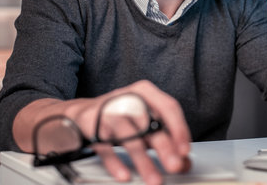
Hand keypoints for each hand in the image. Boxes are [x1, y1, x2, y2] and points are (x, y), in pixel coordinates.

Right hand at [77, 80, 191, 184]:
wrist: (80, 113)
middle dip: (164, 146)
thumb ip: (164, 137)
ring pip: (128, 135)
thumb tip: (185, 162)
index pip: (168, 107)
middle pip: (149, 122)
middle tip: (175, 166)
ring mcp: (107, 110)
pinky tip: (124, 175)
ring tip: (154, 179)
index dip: (179, 129)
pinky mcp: (90, 124)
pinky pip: (105, 146)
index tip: (185, 150)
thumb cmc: (119, 115)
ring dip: (143, 160)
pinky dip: (115, 162)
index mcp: (145, 92)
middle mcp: (127, 97)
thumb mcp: (144, 121)